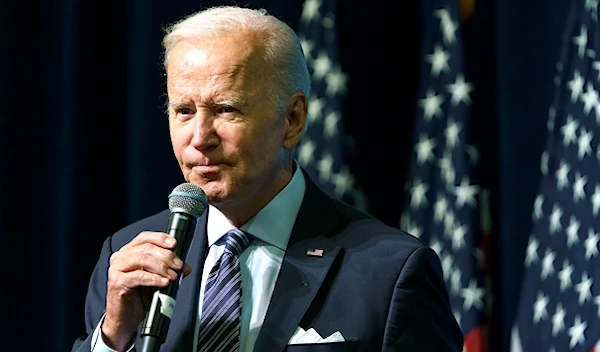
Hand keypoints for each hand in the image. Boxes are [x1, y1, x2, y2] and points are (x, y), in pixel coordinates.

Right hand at [101, 231, 191, 350]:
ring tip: (172, 275)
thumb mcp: (157, 280)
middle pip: (146, 248)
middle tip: (178, 265)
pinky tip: (164, 282)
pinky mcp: (117, 283)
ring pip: (142, 259)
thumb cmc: (138, 297)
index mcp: (129, 252)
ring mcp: (117, 270)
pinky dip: (154, 278)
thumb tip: (185, 266)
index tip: (175, 244)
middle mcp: (121, 258)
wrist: (125, 319)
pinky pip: (138, 276)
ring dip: (161, 266)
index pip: (145, 237)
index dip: (161, 238)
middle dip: (166, 255)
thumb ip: (169, 270)